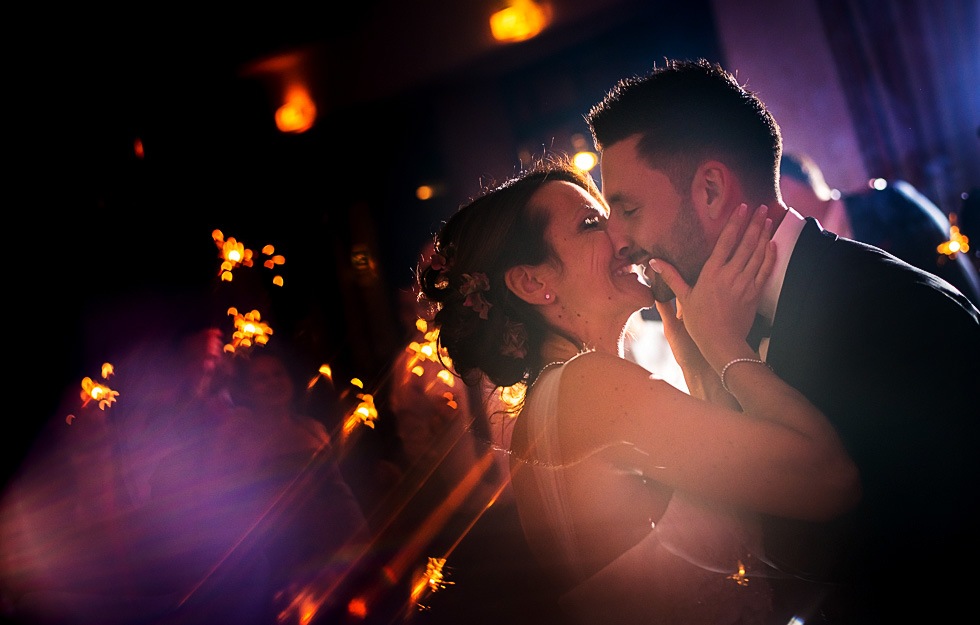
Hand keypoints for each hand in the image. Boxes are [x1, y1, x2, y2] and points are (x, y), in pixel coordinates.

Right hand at [649, 204, 774, 369]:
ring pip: (758, 253)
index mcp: (712, 273)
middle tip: (762, 207)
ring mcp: (745, 284)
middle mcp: (731, 275)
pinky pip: (765, 270)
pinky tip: (772, 244)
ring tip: (769, 219)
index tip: (742, 208)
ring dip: (764, 235)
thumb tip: (654, 261)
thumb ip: (671, 276)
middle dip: (755, 223)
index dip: (735, 223)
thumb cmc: (699, 322)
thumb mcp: (684, 297)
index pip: (726, 241)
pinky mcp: (755, 293)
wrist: (722, 343)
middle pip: (746, 243)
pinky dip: (770, 256)